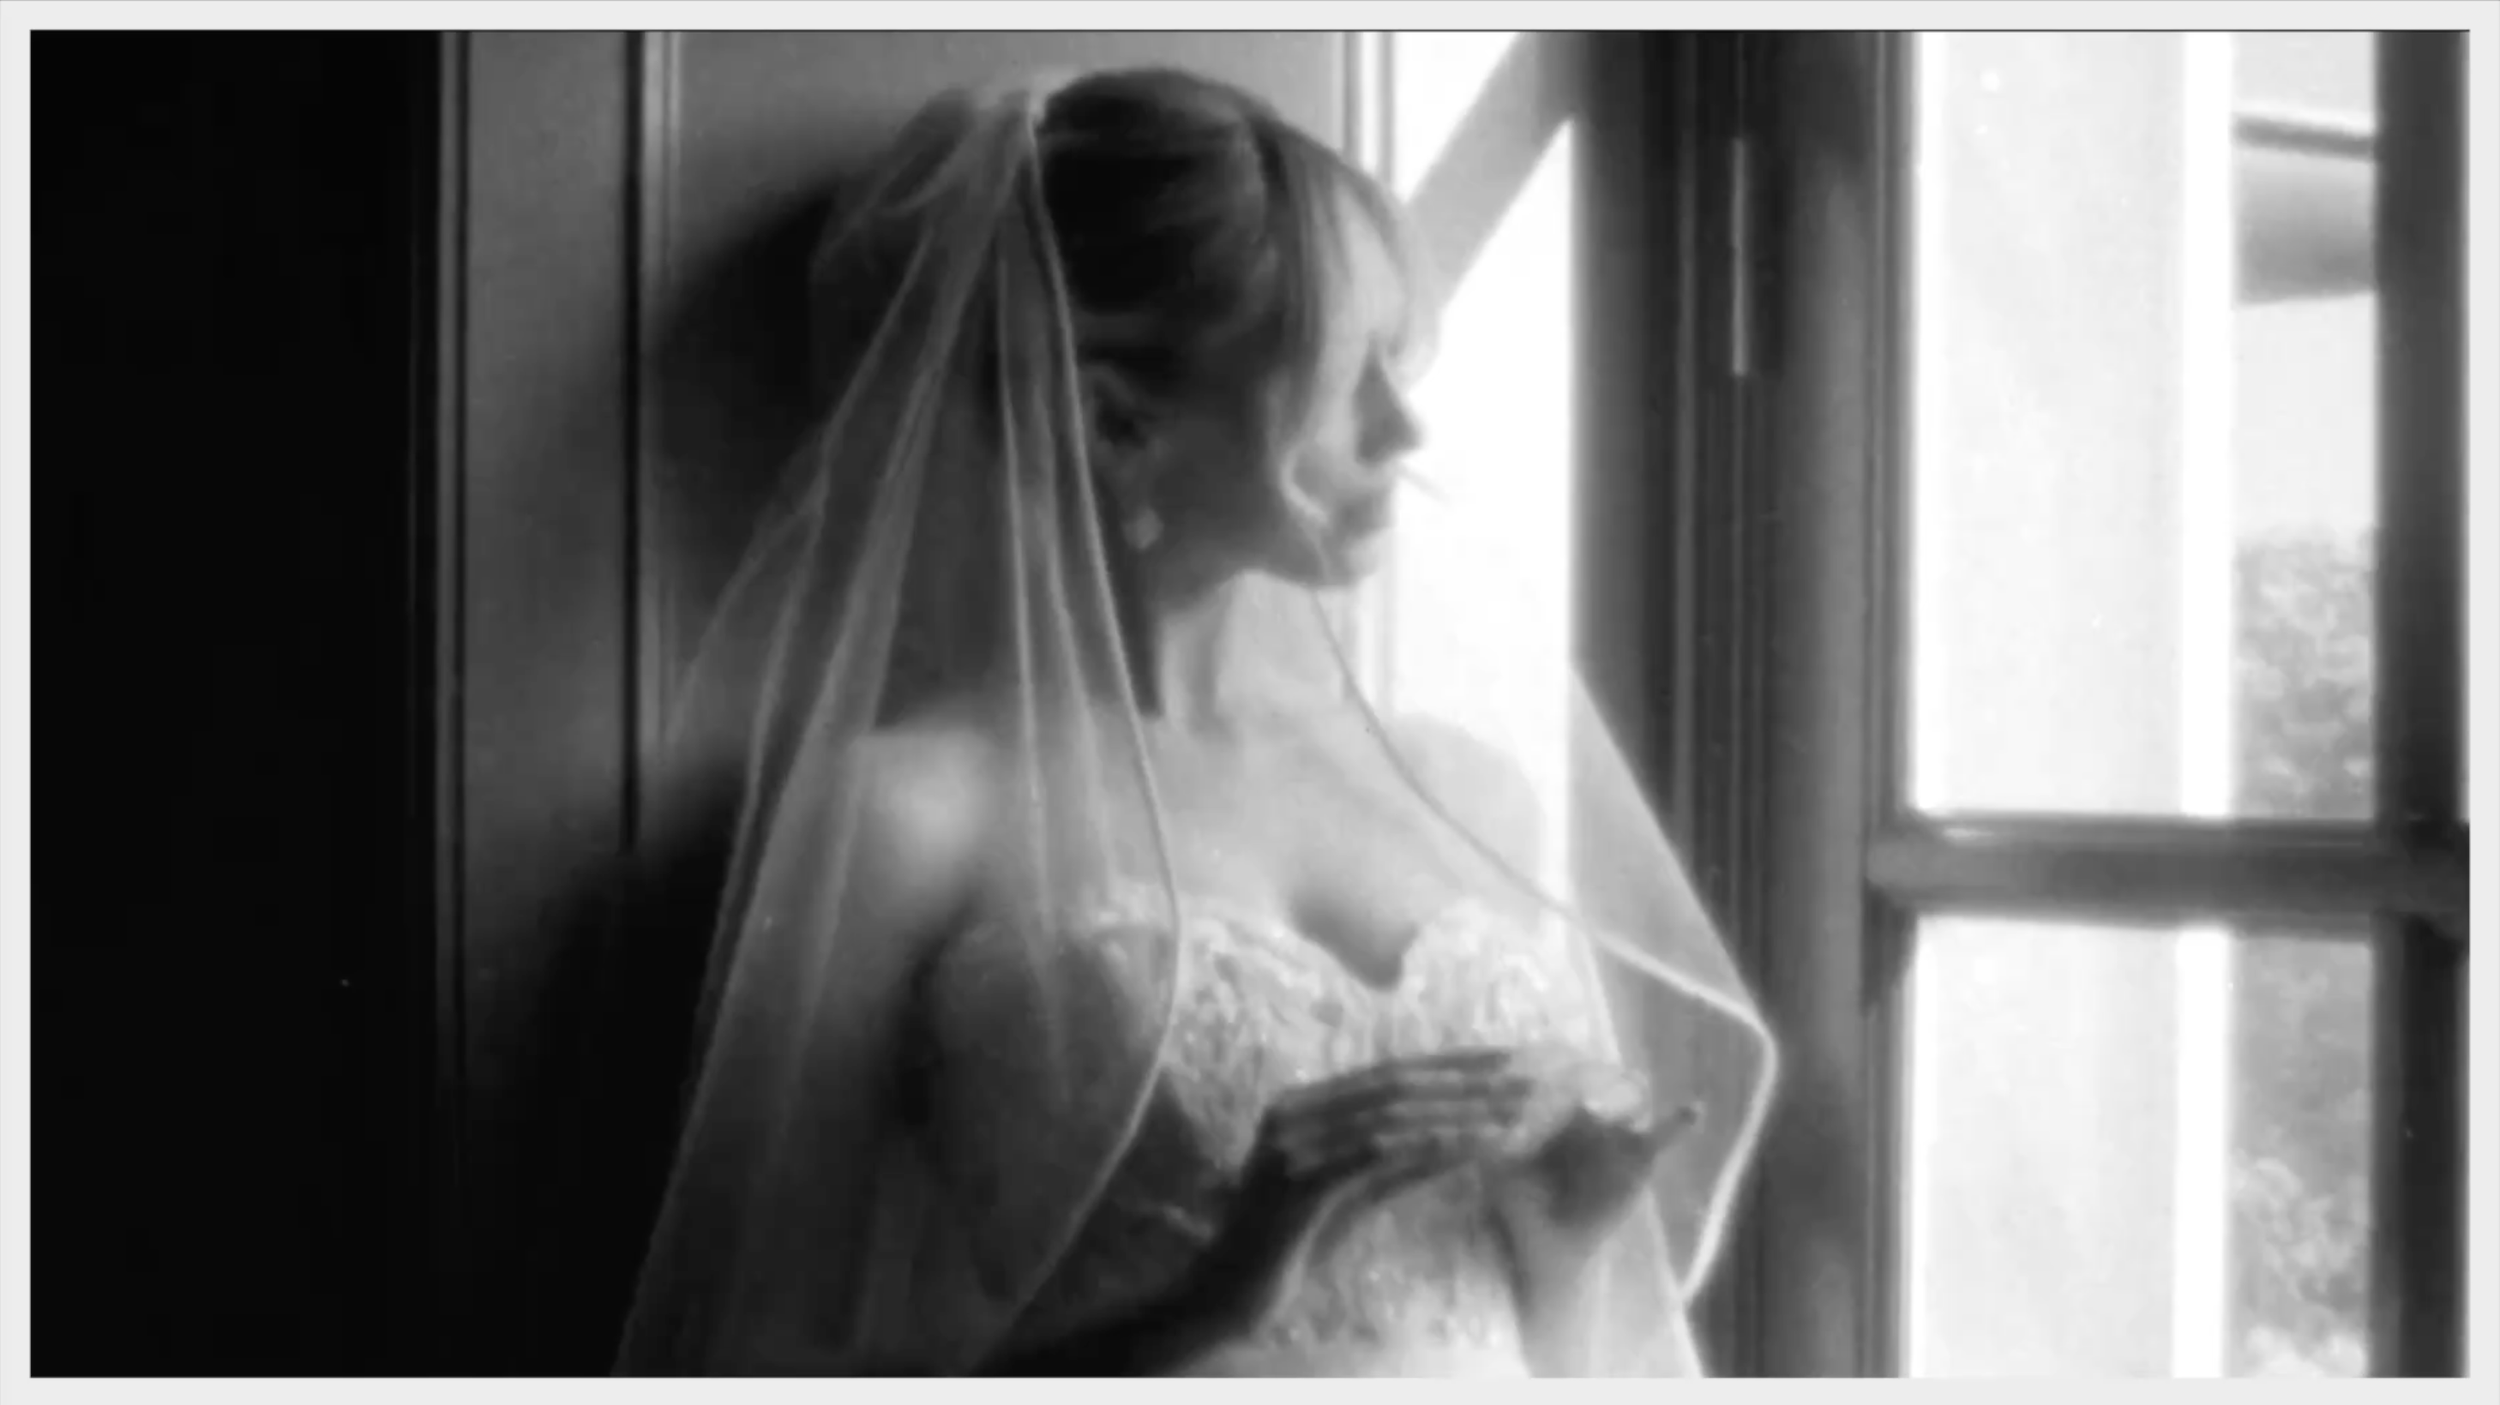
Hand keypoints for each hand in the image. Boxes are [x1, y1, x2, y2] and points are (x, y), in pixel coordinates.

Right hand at [1181, 1046, 1536, 1336]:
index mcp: (1305, 1105)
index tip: (1506, 1060)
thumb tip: (1458, 1137)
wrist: (1229, 1291)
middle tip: (1524, 1073)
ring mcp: (1295, 1141)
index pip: (1391, 1073)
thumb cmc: (1290, 1247)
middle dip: (1466, 1076)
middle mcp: (1296, 1110)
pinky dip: (1431, 1144)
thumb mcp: (1353, 1196)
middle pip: (1396, 1082)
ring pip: (1391, 1112)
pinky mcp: (1300, 1180)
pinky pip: (1377, 1153)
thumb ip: (1397, 1164)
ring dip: (1459, 1108)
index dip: (1452, 1063)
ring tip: (1514, 1108)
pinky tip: (1473, 1142)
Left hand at [1488, 1050, 1703, 1281]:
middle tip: (1554, 1095)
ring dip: (1612, 1099)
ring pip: (1625, 1098)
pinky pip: (1661, 1136)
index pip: (1557, 1070)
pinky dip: (1678, 1123)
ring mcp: (1616, 1129)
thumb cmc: (1518, 1200)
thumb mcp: (1498, 1164)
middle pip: (1593, 1078)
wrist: (1547, 1246)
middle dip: (1578, 1080)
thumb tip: (1474, 1120)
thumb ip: (1489, 1141)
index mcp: (1551, 1105)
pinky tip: (1692, 1108)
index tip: (1527, 1062)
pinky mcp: (1639, 1157)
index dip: (1546, 1062)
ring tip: (1589, 1112)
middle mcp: (1588, 1109)